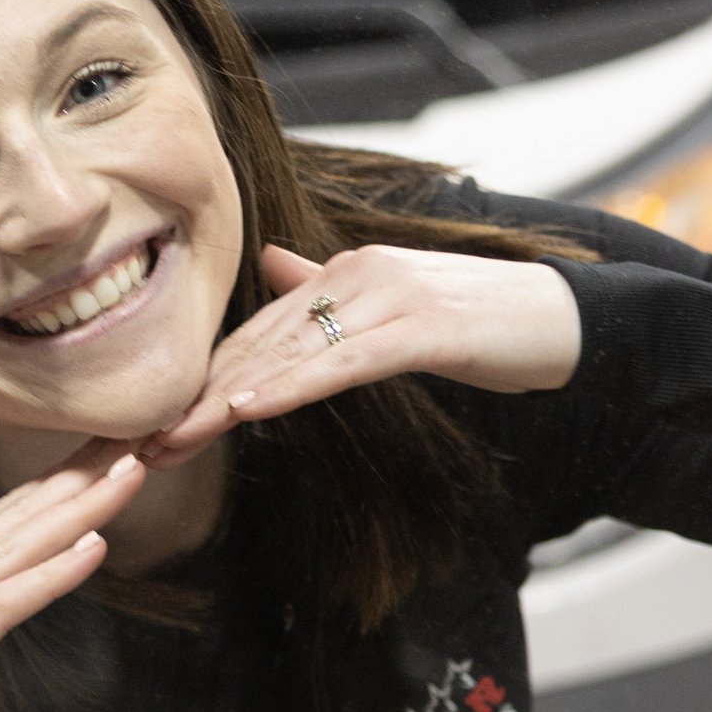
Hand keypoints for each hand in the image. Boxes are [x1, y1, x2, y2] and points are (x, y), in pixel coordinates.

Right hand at [0, 444, 148, 711]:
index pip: (0, 522)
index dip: (55, 485)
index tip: (104, 454)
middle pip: (15, 518)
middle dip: (79, 475)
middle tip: (135, 433)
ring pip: (15, 549)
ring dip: (79, 510)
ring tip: (130, 473)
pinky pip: (0, 607)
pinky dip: (49, 575)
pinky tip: (93, 552)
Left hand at [143, 241, 579, 463]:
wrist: (573, 320)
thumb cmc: (489, 322)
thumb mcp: (402, 306)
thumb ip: (334, 289)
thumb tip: (277, 266)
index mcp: (347, 272)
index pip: (261, 331)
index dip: (206, 377)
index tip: (155, 422)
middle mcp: (357, 274)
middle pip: (260, 342)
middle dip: (197, 396)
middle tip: (138, 446)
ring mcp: (388, 297)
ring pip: (289, 352)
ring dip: (225, 399)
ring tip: (172, 438)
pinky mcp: (421, 327)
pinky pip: (340, 362)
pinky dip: (290, 386)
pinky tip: (247, 409)